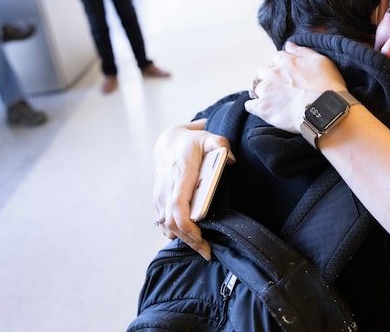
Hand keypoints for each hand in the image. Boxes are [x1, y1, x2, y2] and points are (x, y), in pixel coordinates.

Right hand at [153, 122, 233, 259]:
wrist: (168, 142)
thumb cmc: (191, 142)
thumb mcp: (209, 138)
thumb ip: (221, 145)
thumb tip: (231, 160)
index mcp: (180, 174)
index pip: (178, 205)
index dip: (187, 225)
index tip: (201, 237)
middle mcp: (167, 187)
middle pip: (172, 222)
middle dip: (189, 240)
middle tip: (207, 252)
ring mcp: (160, 195)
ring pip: (166, 225)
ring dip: (182, 239)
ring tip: (201, 247)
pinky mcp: (158, 200)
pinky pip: (163, 223)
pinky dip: (175, 233)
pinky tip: (189, 238)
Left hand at [245, 42, 346, 132]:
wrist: (324, 112)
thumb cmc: (327, 86)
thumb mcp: (320, 61)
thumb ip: (302, 51)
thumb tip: (289, 45)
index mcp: (285, 60)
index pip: (276, 59)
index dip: (281, 68)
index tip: (287, 76)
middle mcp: (272, 73)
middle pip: (262, 72)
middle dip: (268, 78)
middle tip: (279, 88)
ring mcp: (266, 90)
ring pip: (255, 88)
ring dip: (261, 92)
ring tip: (272, 100)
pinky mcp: (263, 108)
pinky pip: (250, 105)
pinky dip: (254, 106)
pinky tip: (262, 109)